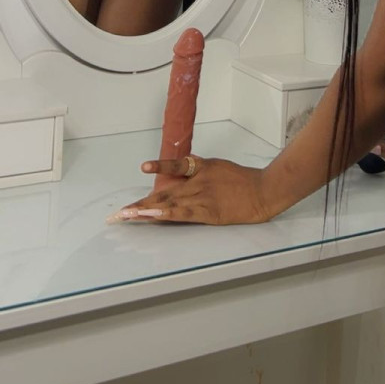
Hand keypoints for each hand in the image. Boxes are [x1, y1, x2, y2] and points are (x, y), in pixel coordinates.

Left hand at [108, 156, 273, 224]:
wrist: (262, 190)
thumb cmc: (243, 179)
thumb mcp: (220, 166)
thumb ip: (202, 167)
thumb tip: (188, 165)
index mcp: (201, 167)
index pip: (176, 167)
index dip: (159, 167)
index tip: (143, 168)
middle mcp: (197, 181)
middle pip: (165, 192)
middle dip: (141, 203)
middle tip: (122, 211)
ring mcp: (202, 196)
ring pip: (169, 203)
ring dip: (147, 211)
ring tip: (129, 216)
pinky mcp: (208, 212)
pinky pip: (183, 213)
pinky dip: (166, 215)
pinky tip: (153, 217)